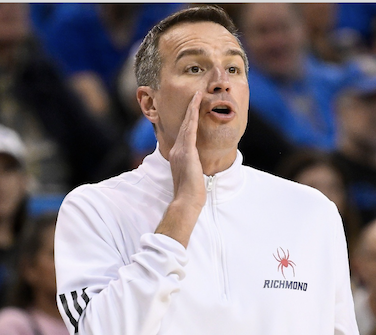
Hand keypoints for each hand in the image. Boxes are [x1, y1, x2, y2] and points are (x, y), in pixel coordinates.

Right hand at [168, 91, 205, 209]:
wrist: (187, 200)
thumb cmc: (192, 192)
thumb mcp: (192, 175)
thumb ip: (193, 165)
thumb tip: (198, 163)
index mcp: (178, 155)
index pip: (185, 133)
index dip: (189, 119)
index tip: (193, 108)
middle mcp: (177, 150)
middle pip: (184, 125)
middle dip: (190, 108)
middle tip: (196, 94)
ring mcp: (180, 150)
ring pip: (187, 124)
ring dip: (192, 108)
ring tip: (198, 95)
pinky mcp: (186, 151)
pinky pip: (190, 129)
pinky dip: (192, 116)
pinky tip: (196, 106)